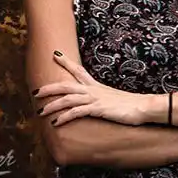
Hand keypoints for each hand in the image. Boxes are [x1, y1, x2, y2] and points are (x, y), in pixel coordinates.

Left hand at [33, 51, 148, 126]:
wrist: (143, 107)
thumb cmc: (129, 105)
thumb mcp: (112, 99)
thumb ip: (101, 99)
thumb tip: (95, 103)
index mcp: (96, 86)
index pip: (78, 70)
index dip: (66, 62)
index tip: (55, 54)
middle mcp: (93, 90)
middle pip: (66, 84)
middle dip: (49, 88)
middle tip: (35, 91)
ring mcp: (95, 98)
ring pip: (68, 98)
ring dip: (52, 105)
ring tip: (40, 111)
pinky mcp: (98, 108)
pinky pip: (77, 112)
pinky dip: (65, 116)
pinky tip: (56, 123)